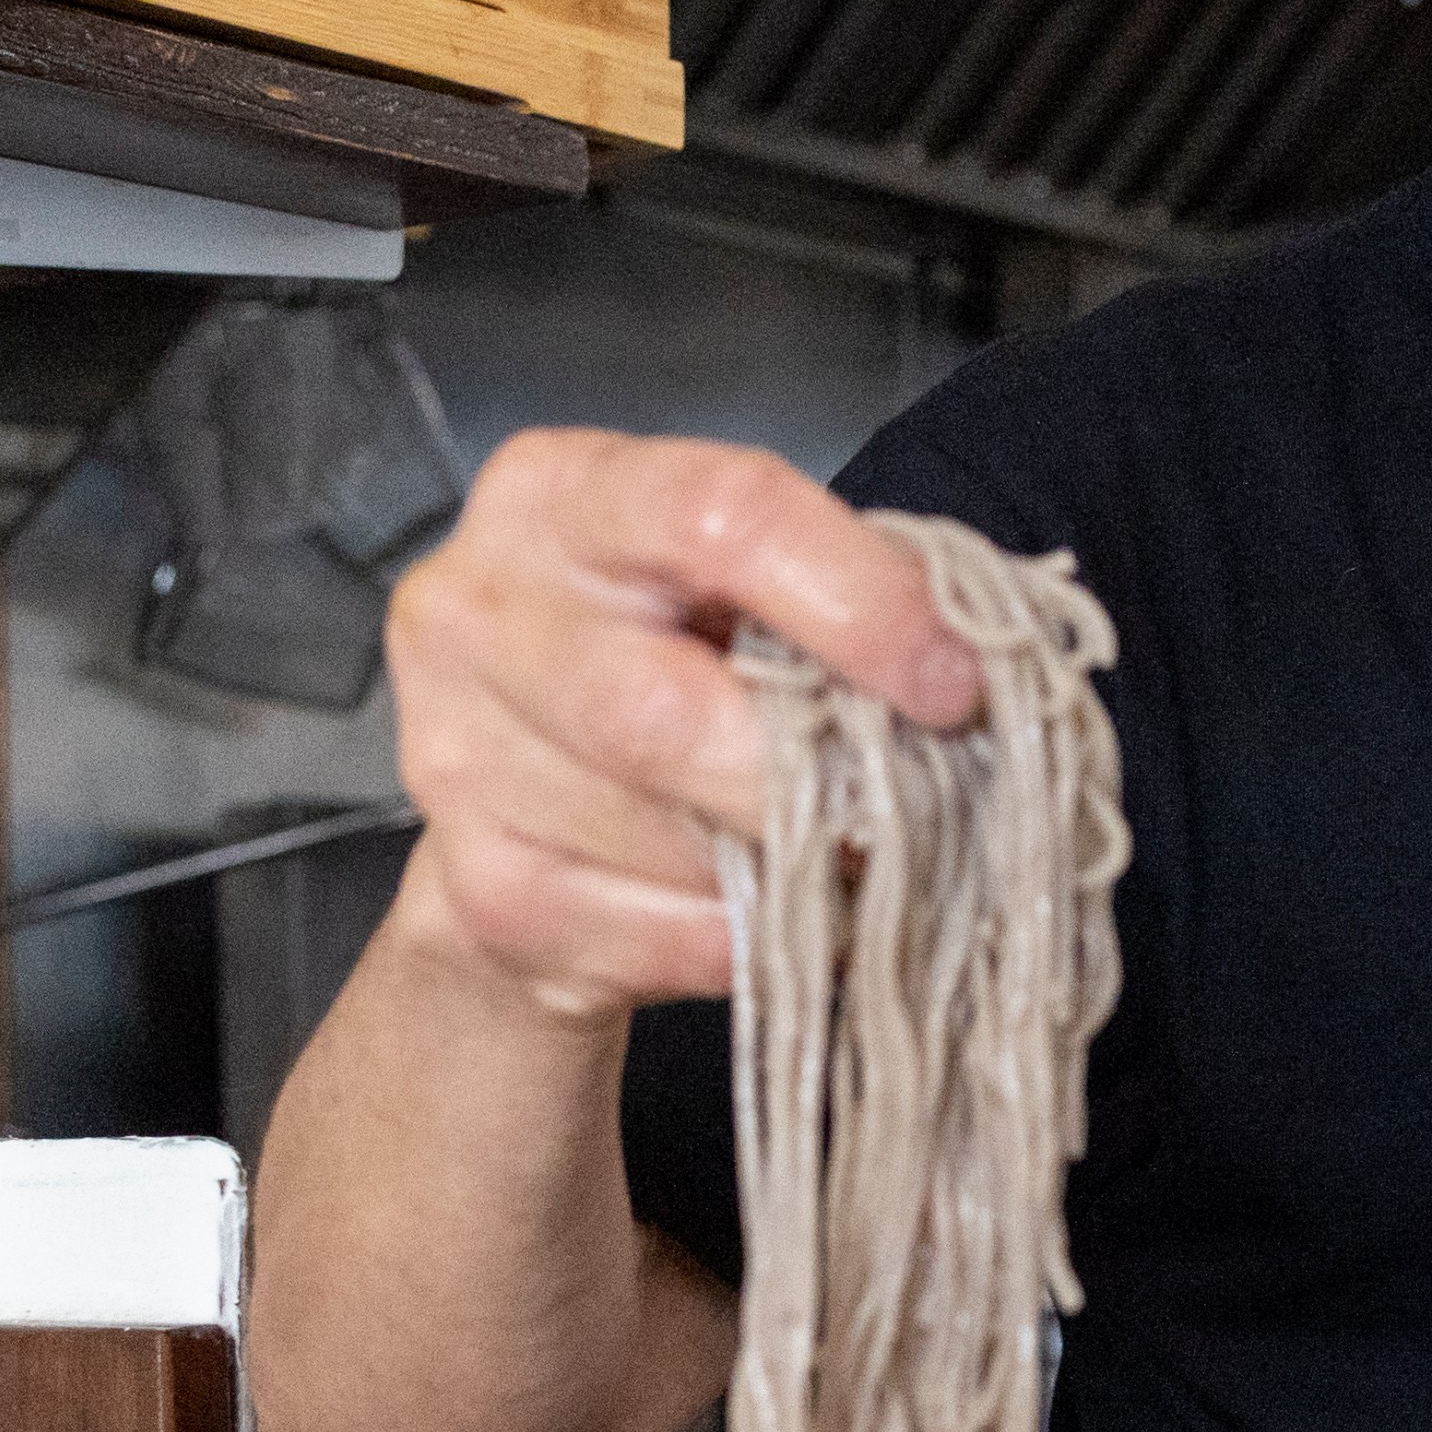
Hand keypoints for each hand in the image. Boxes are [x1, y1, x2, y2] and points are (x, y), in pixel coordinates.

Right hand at [383, 426, 982, 1021]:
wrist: (523, 800)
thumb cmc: (665, 661)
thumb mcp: (737, 587)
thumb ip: (837, 598)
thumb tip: (972, 672)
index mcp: (558, 494)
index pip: (724, 515)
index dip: (863, 605)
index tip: (956, 681)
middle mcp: (479, 613)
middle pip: (669, 714)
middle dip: (813, 776)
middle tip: (904, 800)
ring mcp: (459, 761)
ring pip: (680, 846)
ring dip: (800, 868)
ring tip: (844, 851)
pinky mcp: (486, 893)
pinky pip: (674, 936)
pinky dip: (763, 936)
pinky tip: (777, 908)